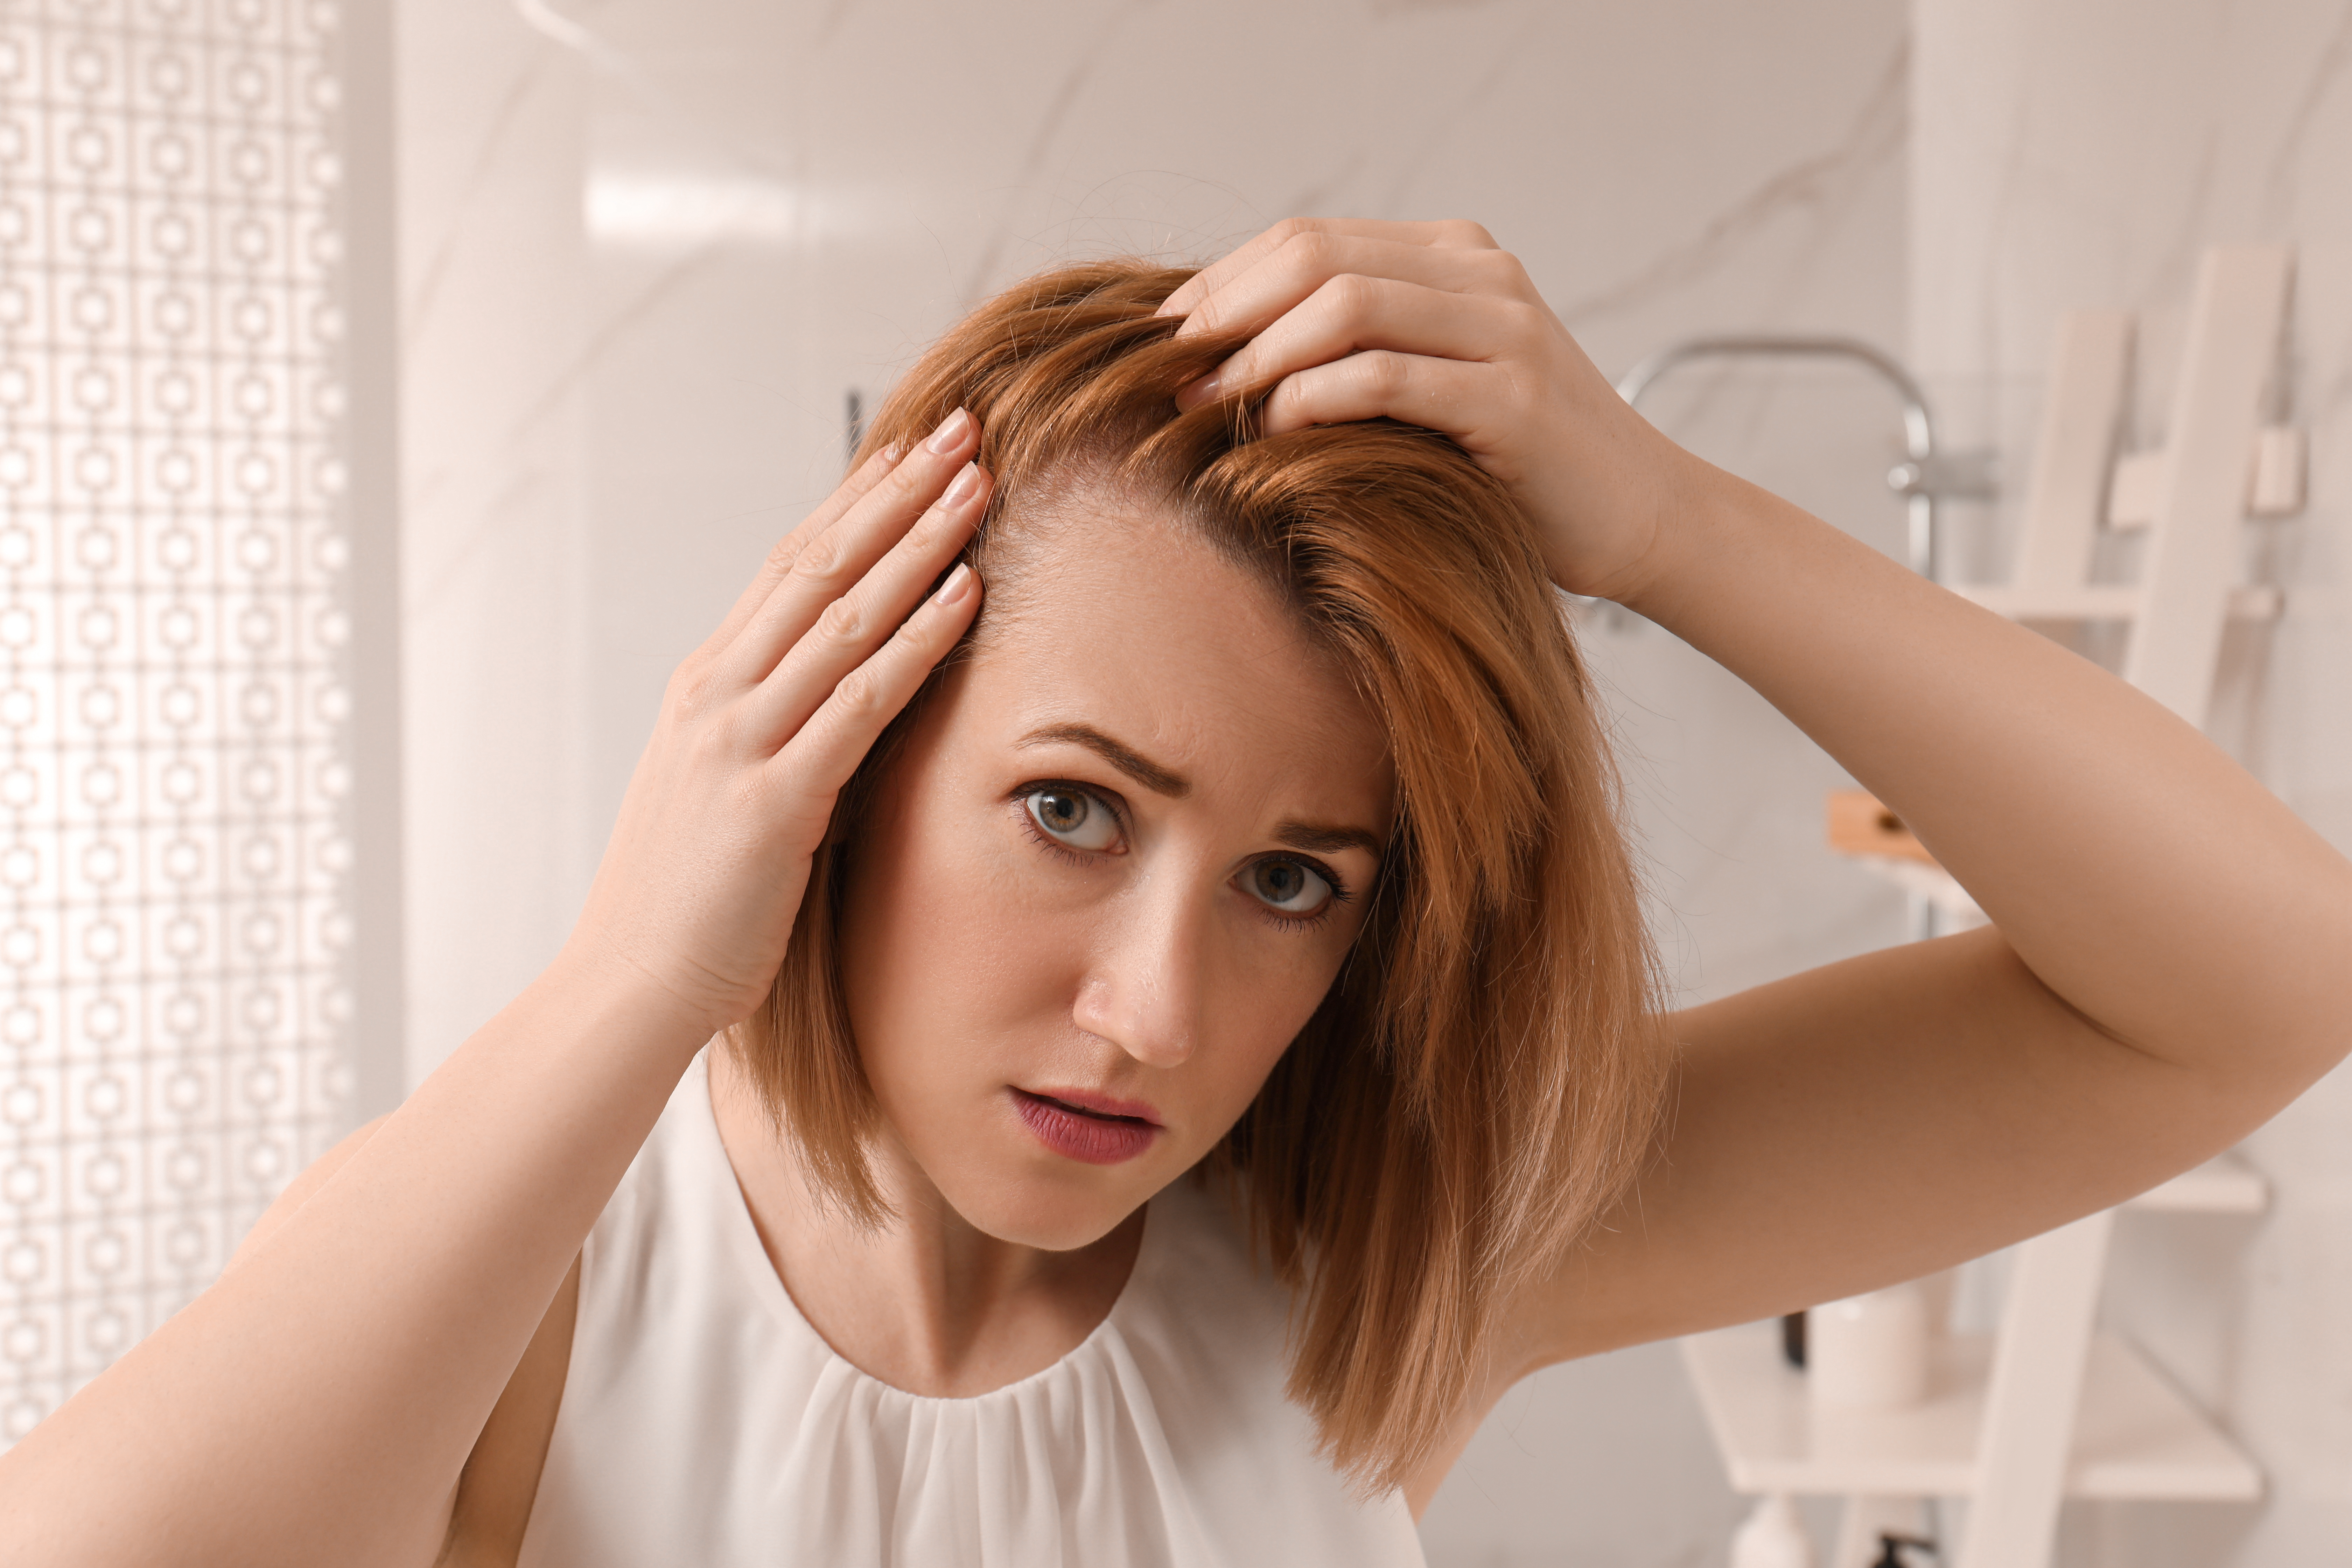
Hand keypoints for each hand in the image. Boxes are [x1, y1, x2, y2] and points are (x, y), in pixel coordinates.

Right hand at [565, 410, 989, 1034]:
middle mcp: (717, 694)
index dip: (853, 503)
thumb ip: (770, 732)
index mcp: (705, 686)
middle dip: (894, 491)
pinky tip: (965, 593)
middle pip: (818, 565)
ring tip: (977, 482)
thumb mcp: (721, 788)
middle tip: (959, 428)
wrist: (628, 985)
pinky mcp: (773, 800)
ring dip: (917, 542)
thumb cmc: (686, 900)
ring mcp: (741, 742)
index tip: (908, 451)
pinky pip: (860, 701)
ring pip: (843, 615)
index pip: (788, 567)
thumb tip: (832, 698)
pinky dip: (916, 639)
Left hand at [1158, 218, 1697, 603]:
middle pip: (1314, 257)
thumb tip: (1221, 361)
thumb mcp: (1426, 388)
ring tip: (1206, 405)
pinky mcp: (1513, 399)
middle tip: (1167, 373)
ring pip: (1345, 305)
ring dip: (1258, 355)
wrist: (1636, 514)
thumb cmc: (1511, 465)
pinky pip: (1388, 377)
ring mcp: (1503, 330)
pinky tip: (1274, 430)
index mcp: (1452, 256)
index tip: (1162, 340)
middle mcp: (1480, 274)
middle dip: (1225, 313)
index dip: (1222, 283)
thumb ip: (1353, 354)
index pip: (1307, 239)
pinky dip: (1315, 398)